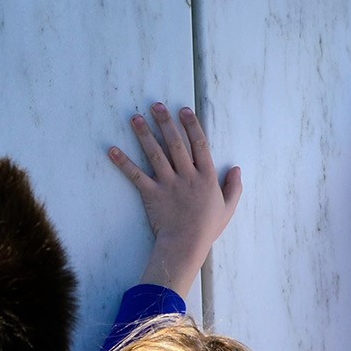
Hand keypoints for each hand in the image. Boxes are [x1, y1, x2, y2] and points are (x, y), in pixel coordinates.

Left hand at [109, 103, 242, 296]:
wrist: (186, 245)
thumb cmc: (207, 228)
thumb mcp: (228, 207)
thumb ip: (234, 187)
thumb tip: (237, 168)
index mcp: (207, 177)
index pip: (200, 145)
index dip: (192, 125)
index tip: (184, 110)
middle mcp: (188, 176)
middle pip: (176, 143)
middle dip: (166, 123)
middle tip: (156, 105)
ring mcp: (168, 184)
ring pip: (156, 154)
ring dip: (145, 135)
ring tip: (136, 118)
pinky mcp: (152, 194)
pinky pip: (136, 175)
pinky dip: (123, 163)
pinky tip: (112, 149)